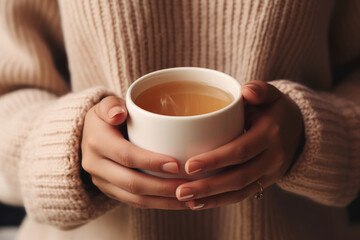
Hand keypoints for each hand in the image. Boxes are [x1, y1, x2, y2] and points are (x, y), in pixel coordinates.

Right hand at [81, 96, 187, 208]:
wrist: (90, 134)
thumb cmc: (107, 116)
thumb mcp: (106, 104)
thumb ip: (111, 105)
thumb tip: (118, 114)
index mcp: (97, 142)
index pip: (126, 155)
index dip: (151, 162)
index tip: (176, 165)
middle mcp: (95, 165)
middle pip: (131, 182)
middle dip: (161, 187)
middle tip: (187, 185)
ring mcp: (102, 182)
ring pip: (134, 199)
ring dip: (163, 201)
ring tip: (188, 199)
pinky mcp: (110, 191)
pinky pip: (134, 203)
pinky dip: (157, 204)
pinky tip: (177, 202)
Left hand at [176, 81, 303, 209]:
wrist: (298, 131)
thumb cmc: (274, 110)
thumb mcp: (271, 95)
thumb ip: (260, 90)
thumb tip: (247, 92)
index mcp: (270, 134)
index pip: (240, 150)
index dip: (216, 160)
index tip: (189, 165)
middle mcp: (272, 158)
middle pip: (238, 177)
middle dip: (208, 186)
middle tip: (181, 190)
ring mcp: (269, 174)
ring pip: (239, 191)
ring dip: (211, 198)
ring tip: (185, 200)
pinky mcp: (263, 183)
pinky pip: (242, 196)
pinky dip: (219, 201)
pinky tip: (197, 204)